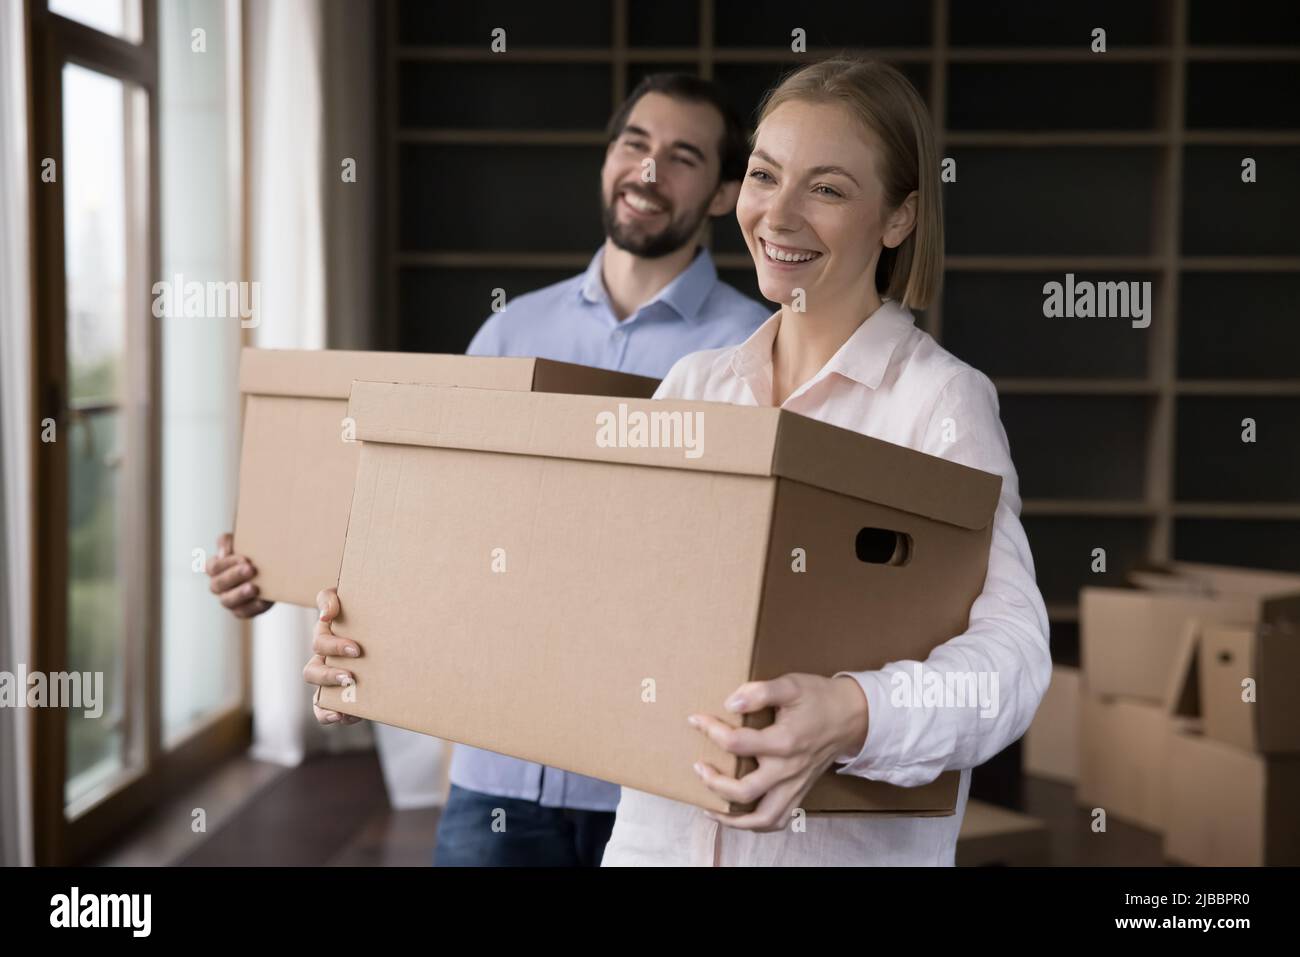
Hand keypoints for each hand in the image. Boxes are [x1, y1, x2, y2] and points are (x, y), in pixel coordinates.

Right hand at [206, 532, 272, 618]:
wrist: (273, 569)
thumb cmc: (252, 552)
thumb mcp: (241, 541)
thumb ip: (228, 541)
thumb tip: (224, 552)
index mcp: (215, 568)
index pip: (213, 567)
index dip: (226, 563)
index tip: (245, 558)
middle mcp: (218, 585)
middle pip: (218, 584)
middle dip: (234, 576)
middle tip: (251, 569)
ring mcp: (228, 599)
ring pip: (227, 601)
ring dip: (240, 594)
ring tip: (254, 587)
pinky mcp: (242, 610)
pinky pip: (243, 612)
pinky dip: (252, 607)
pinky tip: (263, 600)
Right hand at [303, 587, 363, 725]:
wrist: (379, 619)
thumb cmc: (360, 608)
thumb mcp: (345, 597)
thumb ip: (331, 597)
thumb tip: (327, 614)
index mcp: (326, 637)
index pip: (321, 643)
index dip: (334, 647)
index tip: (356, 649)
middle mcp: (325, 660)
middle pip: (313, 673)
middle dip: (329, 676)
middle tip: (350, 678)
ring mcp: (332, 680)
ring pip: (318, 697)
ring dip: (327, 704)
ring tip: (342, 711)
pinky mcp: (344, 695)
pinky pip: (329, 711)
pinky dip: (335, 716)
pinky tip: (349, 717)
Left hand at [689, 673, 868, 831]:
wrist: (851, 716)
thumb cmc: (818, 698)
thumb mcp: (790, 685)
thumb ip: (760, 692)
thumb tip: (730, 703)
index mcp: (784, 741)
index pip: (736, 743)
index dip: (710, 730)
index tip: (696, 720)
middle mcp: (788, 770)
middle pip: (744, 791)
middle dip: (714, 782)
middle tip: (697, 767)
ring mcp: (794, 785)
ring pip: (761, 818)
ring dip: (731, 816)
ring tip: (708, 805)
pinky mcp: (798, 793)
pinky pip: (776, 820)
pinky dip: (753, 824)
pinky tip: (735, 816)